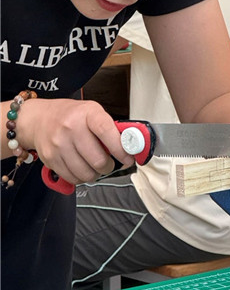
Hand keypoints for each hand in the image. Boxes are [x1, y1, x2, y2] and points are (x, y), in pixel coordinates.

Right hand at [17, 98, 134, 184]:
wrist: (39, 119)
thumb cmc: (71, 115)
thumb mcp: (92, 112)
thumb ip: (110, 128)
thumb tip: (130, 146)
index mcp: (87, 113)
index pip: (107, 131)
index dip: (121, 148)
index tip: (128, 158)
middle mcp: (71, 127)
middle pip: (98, 159)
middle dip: (109, 166)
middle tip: (110, 164)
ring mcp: (59, 144)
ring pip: (86, 173)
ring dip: (96, 174)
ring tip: (96, 167)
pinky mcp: (50, 158)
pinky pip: (72, 177)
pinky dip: (81, 177)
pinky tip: (82, 168)